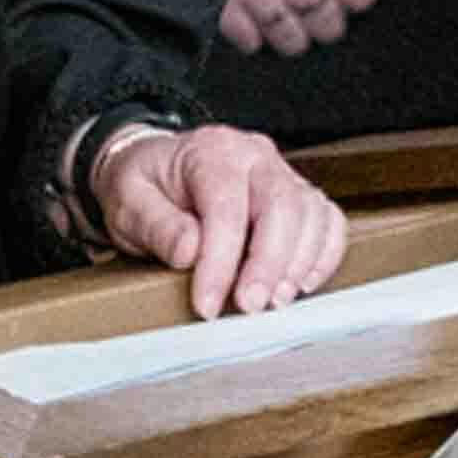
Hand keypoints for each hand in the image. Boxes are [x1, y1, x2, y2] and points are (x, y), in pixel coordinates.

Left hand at [98, 122, 353, 315]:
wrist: (157, 170)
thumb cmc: (144, 186)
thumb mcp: (128, 202)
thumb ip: (156, 225)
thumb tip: (190, 251)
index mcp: (212, 150)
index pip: (226, 207)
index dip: (221, 260)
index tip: (207, 304)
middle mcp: (255, 155)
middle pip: (281, 205)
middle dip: (268, 263)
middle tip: (249, 307)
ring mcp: (282, 173)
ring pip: (311, 214)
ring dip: (298, 263)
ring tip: (274, 302)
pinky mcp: (298, 196)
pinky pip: (328, 221)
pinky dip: (323, 255)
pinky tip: (301, 284)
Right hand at [223, 0, 377, 54]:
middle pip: (331, 27)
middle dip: (317, 18)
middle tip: (299, 1)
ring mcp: (268, 5)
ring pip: (295, 44)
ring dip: (283, 31)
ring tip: (270, 10)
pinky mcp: (233, 21)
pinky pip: (253, 44)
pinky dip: (247, 33)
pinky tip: (241, 11)